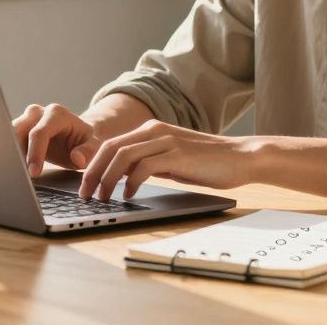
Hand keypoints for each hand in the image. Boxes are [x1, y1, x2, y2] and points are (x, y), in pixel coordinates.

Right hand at [13, 103, 102, 176]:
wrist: (76, 138)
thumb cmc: (85, 142)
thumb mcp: (94, 146)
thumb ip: (88, 151)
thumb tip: (77, 158)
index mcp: (57, 114)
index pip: (39, 132)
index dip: (35, 153)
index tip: (34, 173)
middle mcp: (39, 112)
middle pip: (18, 129)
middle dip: (16, 152)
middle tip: (18, 174)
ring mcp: (26, 119)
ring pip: (8, 134)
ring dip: (10, 153)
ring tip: (14, 172)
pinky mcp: (19, 128)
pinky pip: (7, 140)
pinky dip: (8, 154)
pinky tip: (12, 168)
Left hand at [79, 120, 256, 200]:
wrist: (241, 157)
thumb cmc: (207, 162)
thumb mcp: (171, 160)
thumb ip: (148, 162)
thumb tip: (122, 176)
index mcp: (150, 130)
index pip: (110, 144)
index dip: (92, 165)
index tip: (85, 185)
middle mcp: (155, 131)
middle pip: (110, 148)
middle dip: (93, 172)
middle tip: (85, 194)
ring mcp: (166, 141)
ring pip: (123, 156)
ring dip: (107, 178)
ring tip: (102, 197)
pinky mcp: (177, 155)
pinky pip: (145, 167)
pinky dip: (131, 182)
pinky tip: (129, 194)